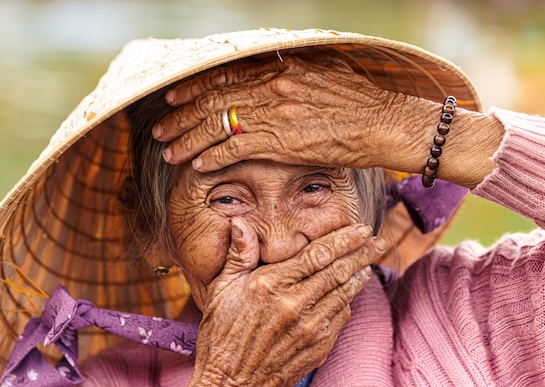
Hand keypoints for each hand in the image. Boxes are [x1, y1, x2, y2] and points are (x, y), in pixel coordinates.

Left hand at [153, 53, 414, 171]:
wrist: (384, 122)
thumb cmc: (361, 98)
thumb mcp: (326, 68)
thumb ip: (295, 66)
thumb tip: (276, 64)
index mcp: (280, 69)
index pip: (225, 76)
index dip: (194, 88)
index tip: (174, 97)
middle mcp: (272, 88)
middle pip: (213, 100)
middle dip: (181, 116)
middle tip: (160, 127)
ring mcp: (275, 115)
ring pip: (217, 126)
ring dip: (188, 139)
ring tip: (168, 150)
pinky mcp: (281, 144)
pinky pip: (235, 149)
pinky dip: (212, 157)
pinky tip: (197, 165)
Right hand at [178, 218, 386, 386]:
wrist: (231, 385)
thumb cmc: (222, 335)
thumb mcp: (222, 289)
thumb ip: (238, 255)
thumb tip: (240, 223)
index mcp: (271, 285)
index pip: (317, 254)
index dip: (343, 239)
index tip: (361, 229)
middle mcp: (295, 304)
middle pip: (339, 271)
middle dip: (362, 253)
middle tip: (378, 241)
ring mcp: (310, 328)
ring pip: (345, 293)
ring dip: (360, 275)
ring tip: (369, 261)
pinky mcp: (319, 347)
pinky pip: (342, 317)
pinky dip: (348, 301)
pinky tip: (350, 292)